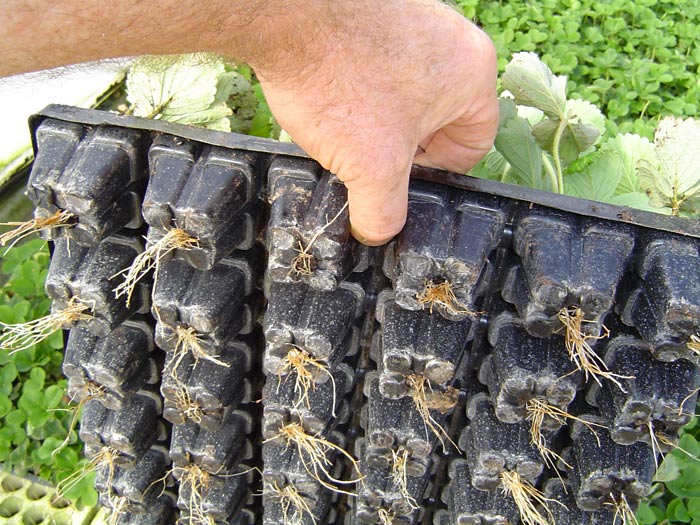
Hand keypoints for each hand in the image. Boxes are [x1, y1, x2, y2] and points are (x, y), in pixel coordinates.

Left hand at [257, 1, 498, 244]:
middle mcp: (452, 40)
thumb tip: (379, 232)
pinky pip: (379, 65)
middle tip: (367, 159)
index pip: (472, 145)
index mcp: (472, 74)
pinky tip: (330, 99)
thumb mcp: (371, 166)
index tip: (400, 181)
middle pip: (436, 119)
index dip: (436, 175)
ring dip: (377, 120)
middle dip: (401, 146)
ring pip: (405, 93)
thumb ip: (383, 211)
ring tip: (343, 129)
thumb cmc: (338, 80)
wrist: (283, 13)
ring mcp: (415, 18)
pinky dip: (358, 88)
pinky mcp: (378, 12)